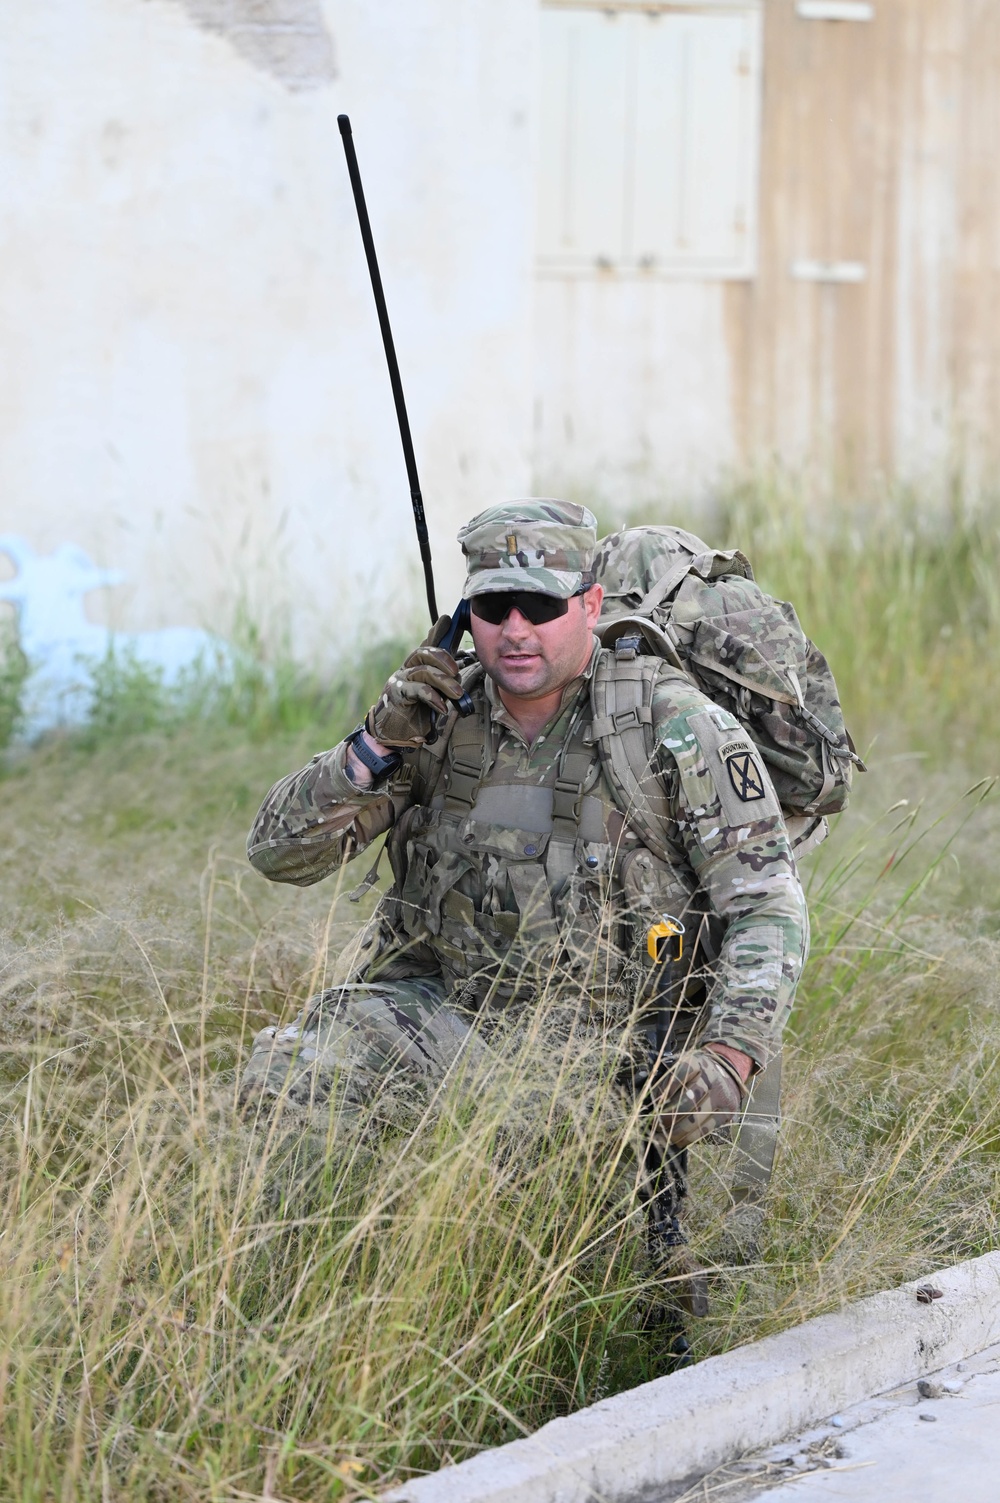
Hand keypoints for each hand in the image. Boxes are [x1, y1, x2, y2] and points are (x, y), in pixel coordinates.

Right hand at [366, 617, 463, 749]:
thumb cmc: (415, 713)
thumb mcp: (432, 695)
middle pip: (423, 653)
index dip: (437, 632)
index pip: (427, 645)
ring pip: (424, 671)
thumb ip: (441, 683)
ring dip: (445, 683)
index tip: (448, 620)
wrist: (394, 734)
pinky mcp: (398, 694)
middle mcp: (406, 669)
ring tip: (458, 695)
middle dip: (443, 658)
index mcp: (415, 666)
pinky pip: (418, 690)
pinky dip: (434, 697)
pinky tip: (443, 707)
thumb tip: (457, 674)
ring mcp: (400, 680)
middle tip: (456, 671)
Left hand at [652, 1046, 748, 1148]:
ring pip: (697, 1118)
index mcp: (696, 1062)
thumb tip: (647, 1099)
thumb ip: (666, 1078)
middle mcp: (711, 1078)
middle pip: (688, 1100)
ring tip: (664, 1137)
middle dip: (668, 1116)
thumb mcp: (683, 1066)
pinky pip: (707, 1129)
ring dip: (677, 1131)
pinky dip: (690, 1137)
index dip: (665, 1090)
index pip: (678, 1075)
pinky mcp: (728, 1112)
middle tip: (656, 1125)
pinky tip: (678, 1140)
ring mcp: (721, 1095)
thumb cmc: (695, 1073)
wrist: (726, 1073)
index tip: (655, 1103)